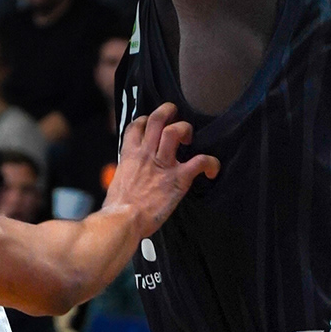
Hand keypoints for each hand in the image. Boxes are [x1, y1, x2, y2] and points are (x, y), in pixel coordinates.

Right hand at [100, 107, 219, 240]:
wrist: (123, 220)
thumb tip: (130, 180)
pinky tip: (212, 171)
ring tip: (189, 139)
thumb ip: (127, 175)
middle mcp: (146, 154)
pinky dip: (211, 163)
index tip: (153, 126)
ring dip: (185, 129)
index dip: (146, 119)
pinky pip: (200, 161)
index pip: (136, 125)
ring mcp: (163, 164)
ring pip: (176, 130)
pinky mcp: (178, 178)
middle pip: (157, 118)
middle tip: (175, 117)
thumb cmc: (118, 208)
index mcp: (130, 155)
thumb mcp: (118, 183)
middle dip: (168, 111)